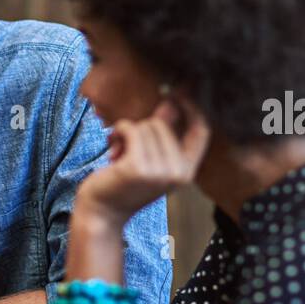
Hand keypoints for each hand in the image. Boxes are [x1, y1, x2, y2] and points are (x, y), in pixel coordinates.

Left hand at [74, 96, 210, 227]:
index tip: (179, 91)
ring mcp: (159, 172)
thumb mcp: (149, 158)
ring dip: (127, 133)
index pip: (201, 131)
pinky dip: (118, 131)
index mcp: (186, 172)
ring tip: (118, 152)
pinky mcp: (137, 168)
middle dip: (141, 127)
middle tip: (126, 146)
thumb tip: (172, 100)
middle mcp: (177, 174)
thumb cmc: (123, 183)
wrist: (102, 213)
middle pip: (164, 124)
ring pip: (146, 126)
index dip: (194, 108)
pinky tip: (111, 147)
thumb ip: (163, 131)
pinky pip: (131, 129)